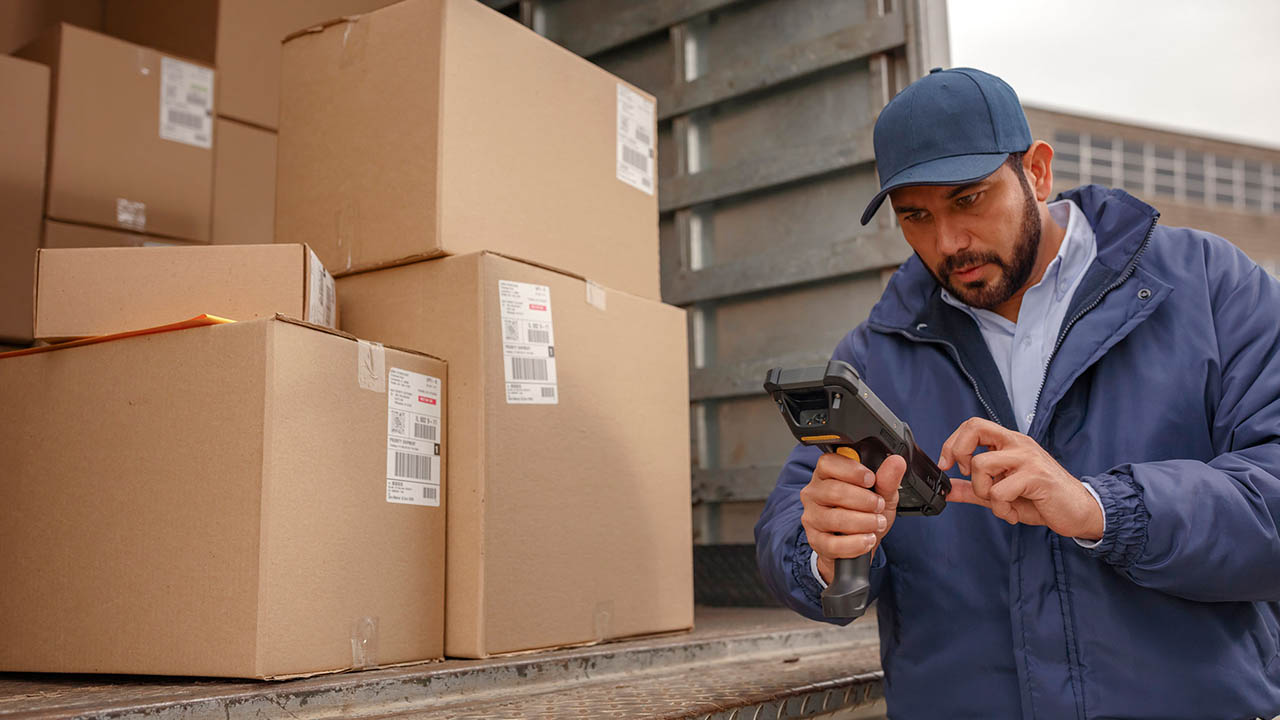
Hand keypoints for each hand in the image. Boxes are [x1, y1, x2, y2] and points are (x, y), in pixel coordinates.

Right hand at [801, 451, 907, 583]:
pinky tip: (868, 539)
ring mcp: (812, 517)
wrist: (859, 544)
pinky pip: (832, 544)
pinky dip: (855, 543)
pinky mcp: (815, 540)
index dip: (851, 470)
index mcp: (827, 474)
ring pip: (834, 518)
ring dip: (863, 522)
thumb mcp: (881, 494)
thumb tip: (896, 462)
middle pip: (834, 491)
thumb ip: (887, 479)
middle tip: (879, 505)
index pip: (829, 463)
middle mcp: (814, 493)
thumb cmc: (865, 513)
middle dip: (863, 500)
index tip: (871, 479)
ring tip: (877, 523)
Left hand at [938, 417, 1103, 539]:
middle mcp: (1018, 444)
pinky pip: (999, 491)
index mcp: (1009, 443)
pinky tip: (1012, 513)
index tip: (948, 466)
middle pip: (974, 427)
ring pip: (981, 464)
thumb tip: (946, 490)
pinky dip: (1000, 509)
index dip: (952, 443)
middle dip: (958, 451)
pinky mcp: (1035, 476)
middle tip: (966, 474)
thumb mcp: (1000, 494)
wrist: (1079, 512)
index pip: (973, 425)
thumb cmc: (1042, 499)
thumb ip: (973, 490)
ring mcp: (1027, 458)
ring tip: (999, 504)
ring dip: (982, 491)